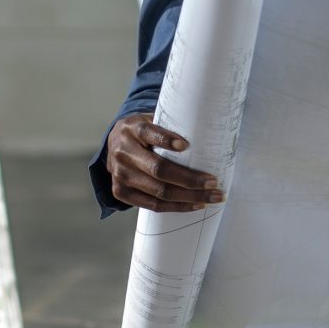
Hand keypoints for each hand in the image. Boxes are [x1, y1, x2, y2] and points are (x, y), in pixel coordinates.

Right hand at [105, 113, 223, 212]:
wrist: (115, 146)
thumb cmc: (145, 133)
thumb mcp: (152, 121)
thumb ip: (171, 126)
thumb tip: (208, 133)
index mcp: (132, 129)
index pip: (149, 133)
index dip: (165, 140)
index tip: (186, 145)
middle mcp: (123, 152)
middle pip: (158, 169)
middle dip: (189, 179)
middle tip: (213, 182)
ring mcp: (120, 175)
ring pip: (159, 191)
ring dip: (189, 197)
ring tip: (212, 196)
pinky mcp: (121, 192)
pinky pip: (153, 205)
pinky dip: (177, 206)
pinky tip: (196, 204)